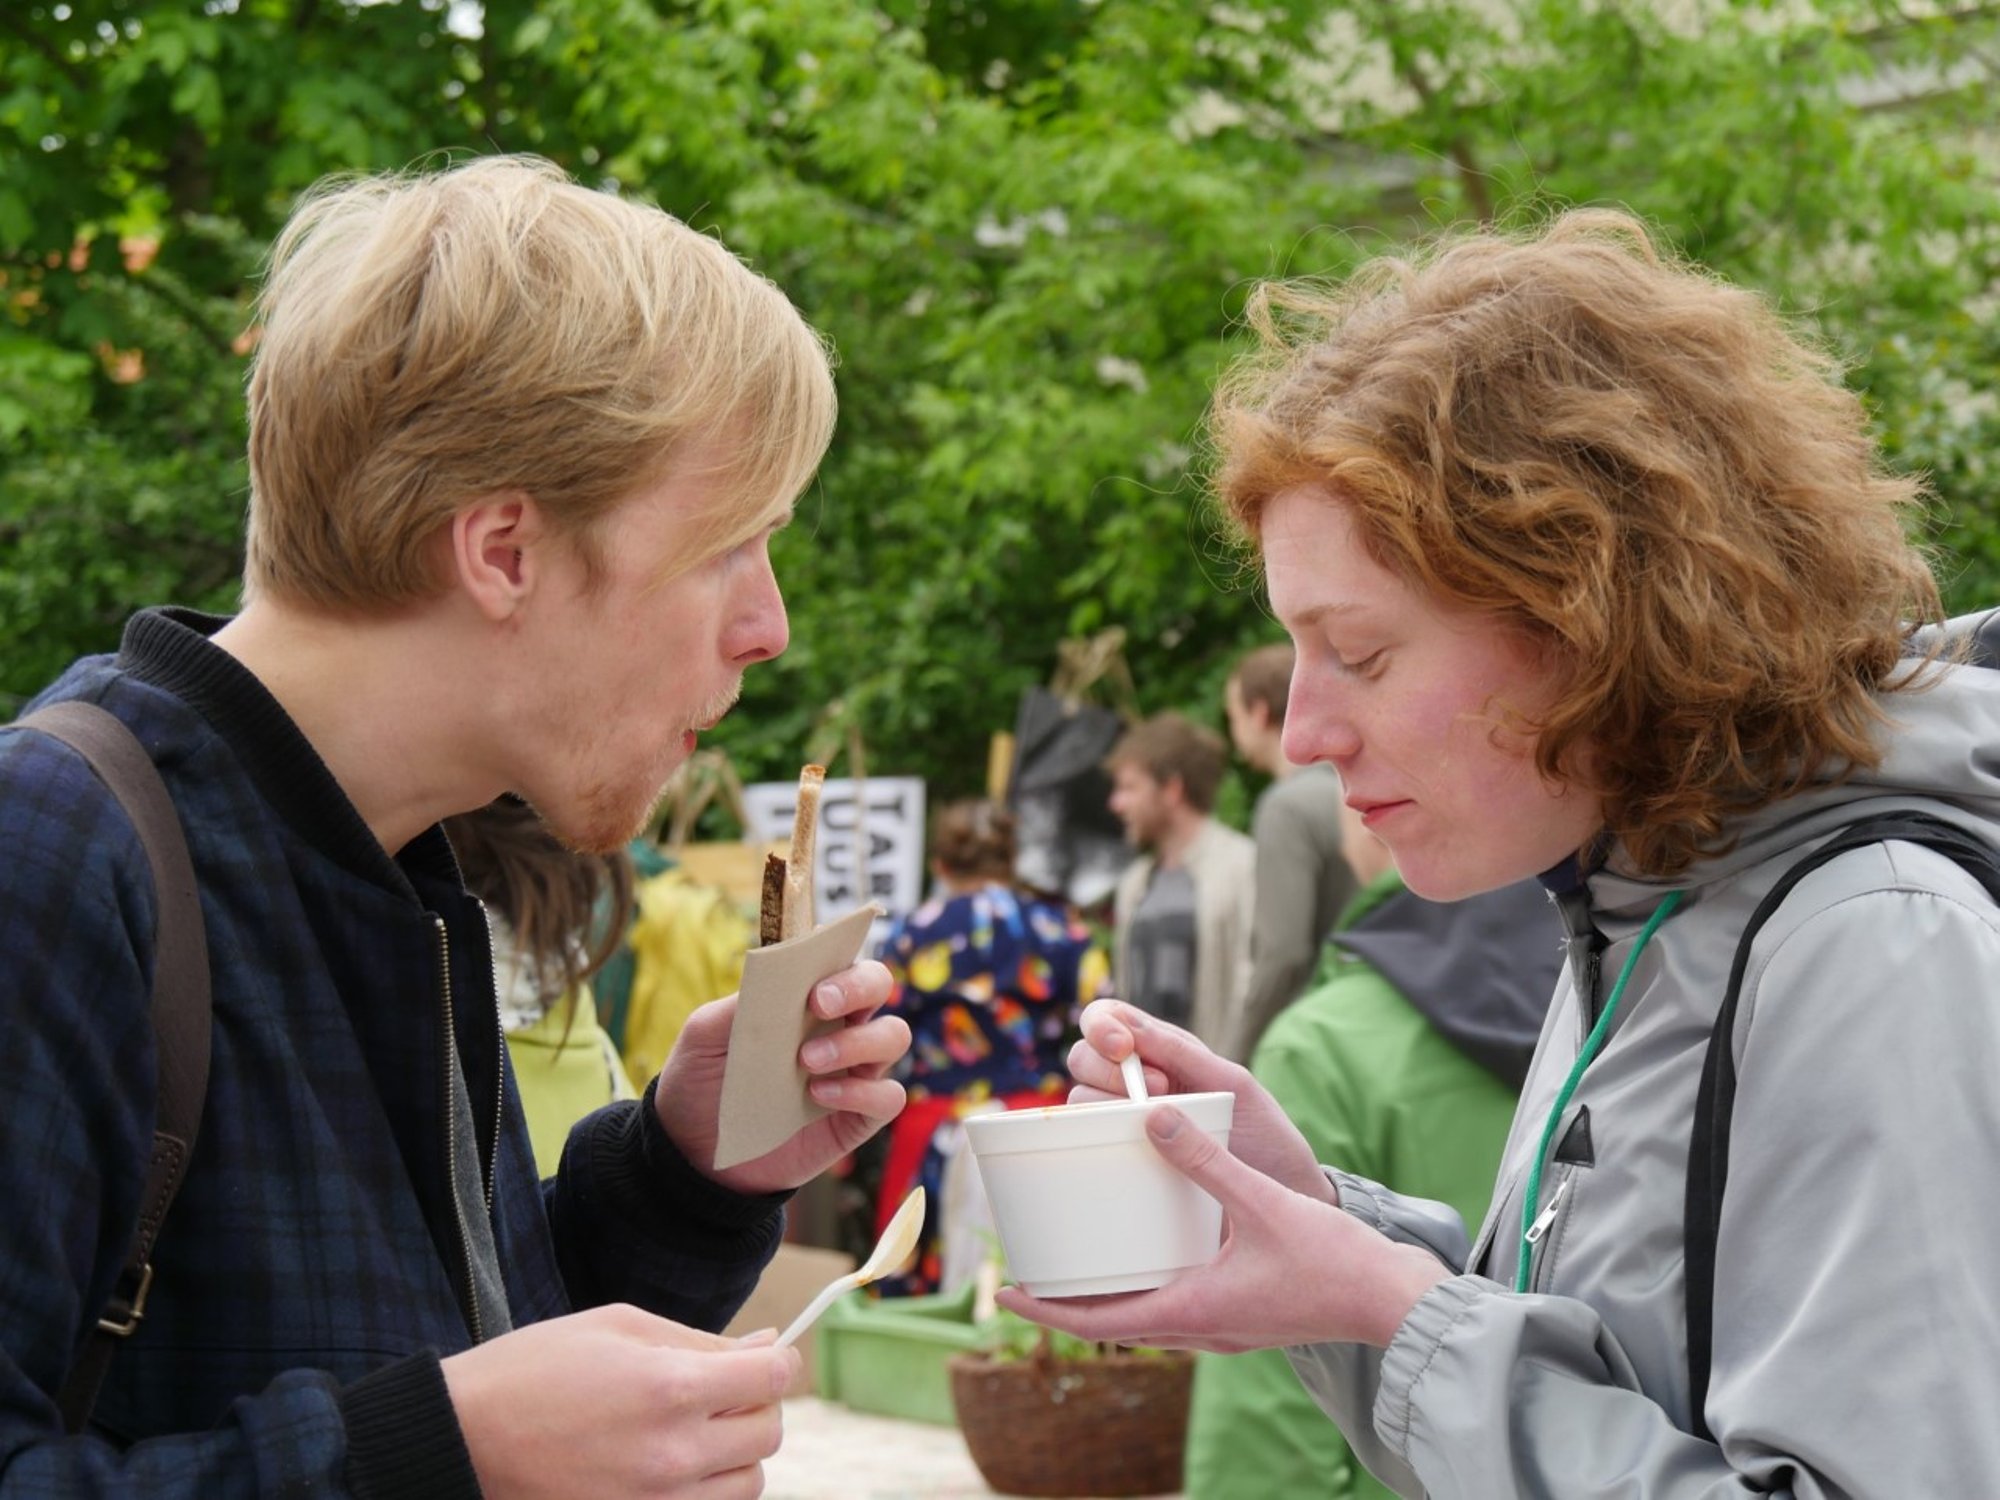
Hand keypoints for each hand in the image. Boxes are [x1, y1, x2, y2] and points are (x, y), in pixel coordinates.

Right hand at [443, 1304, 798, 1498]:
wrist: (464, 1438)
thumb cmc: (535, 1369)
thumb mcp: (619, 1327)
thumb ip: (702, 1340)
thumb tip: (767, 1347)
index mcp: (670, 1389)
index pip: (773, 1379)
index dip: (778, 1361)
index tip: (765, 1357)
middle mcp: (672, 1454)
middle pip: (768, 1433)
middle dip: (756, 1404)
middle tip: (720, 1389)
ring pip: (747, 1485)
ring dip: (735, 1454)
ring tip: (693, 1430)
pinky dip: (706, 1491)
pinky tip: (674, 1464)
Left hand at [657, 959, 909, 1195]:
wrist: (694, 1152)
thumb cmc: (702, 1081)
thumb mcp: (703, 1038)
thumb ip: (738, 1006)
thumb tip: (773, 978)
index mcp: (805, 998)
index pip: (840, 959)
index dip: (838, 957)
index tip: (812, 979)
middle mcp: (838, 1026)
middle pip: (879, 985)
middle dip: (858, 987)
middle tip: (820, 1006)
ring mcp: (853, 1071)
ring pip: (893, 1036)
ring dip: (857, 1042)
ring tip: (808, 1061)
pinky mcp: (857, 1117)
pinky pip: (888, 1096)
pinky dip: (861, 1092)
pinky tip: (818, 1097)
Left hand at [995, 1103, 1449, 1351]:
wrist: (1394, 1303)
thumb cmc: (1333, 1262)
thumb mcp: (1260, 1201)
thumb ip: (1204, 1158)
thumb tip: (1149, 1114)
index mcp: (1192, 1310)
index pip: (1097, 1321)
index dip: (1046, 1308)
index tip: (1004, 1291)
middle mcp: (1199, 1329)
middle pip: (1113, 1323)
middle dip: (1068, 1300)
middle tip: (1031, 1269)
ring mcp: (1222, 1330)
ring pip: (1147, 1319)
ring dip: (1109, 1295)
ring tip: (1079, 1261)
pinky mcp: (1243, 1319)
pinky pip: (1178, 1310)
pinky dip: (1149, 1289)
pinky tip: (1152, 1257)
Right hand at [1069, 999, 1332, 1203]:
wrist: (1282, 1201)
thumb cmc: (1265, 1138)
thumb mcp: (1232, 1085)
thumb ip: (1183, 1053)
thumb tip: (1127, 1029)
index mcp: (1162, 1053)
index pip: (1108, 1019)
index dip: (1102, 1025)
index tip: (1122, 1047)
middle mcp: (1136, 1085)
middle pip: (1083, 1058)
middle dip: (1106, 1067)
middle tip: (1159, 1089)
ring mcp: (1128, 1125)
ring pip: (1080, 1100)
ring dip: (1105, 1103)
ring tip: (1155, 1124)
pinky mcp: (1125, 1163)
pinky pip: (1088, 1145)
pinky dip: (1092, 1140)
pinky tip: (1125, 1149)